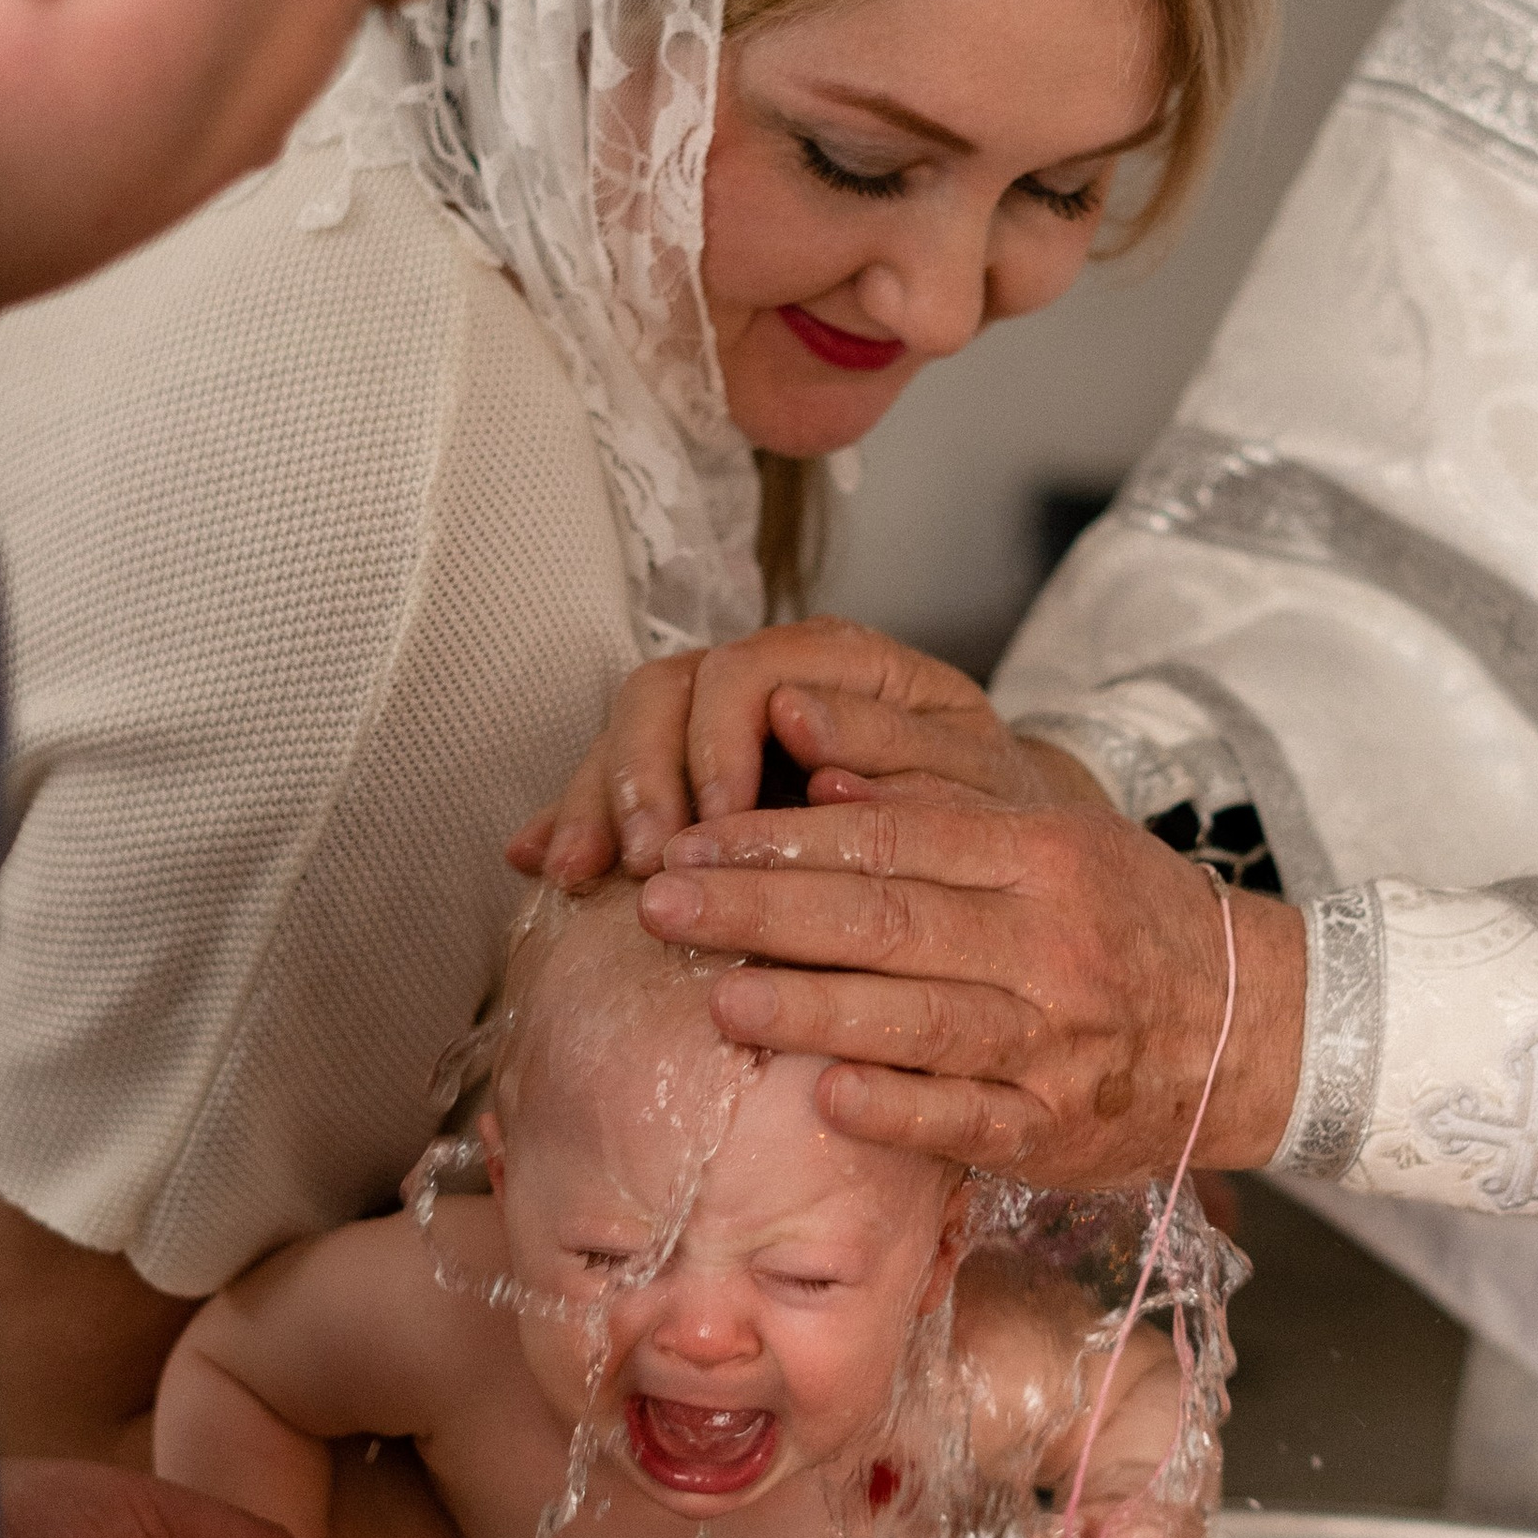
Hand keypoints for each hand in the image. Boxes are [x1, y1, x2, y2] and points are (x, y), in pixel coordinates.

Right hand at [509, 621, 1102, 884]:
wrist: (998, 857)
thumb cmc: (992, 819)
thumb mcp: (974, 785)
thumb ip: (897, 749)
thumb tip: (798, 717)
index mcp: (844, 663)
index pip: (750, 670)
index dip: (718, 742)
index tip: (714, 824)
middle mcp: (771, 677)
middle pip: (669, 690)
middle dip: (640, 774)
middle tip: (642, 862)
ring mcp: (720, 724)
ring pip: (629, 730)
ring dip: (595, 799)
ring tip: (577, 874)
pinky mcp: (688, 778)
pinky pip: (614, 783)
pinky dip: (575, 821)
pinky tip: (540, 865)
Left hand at [640, 791, 1308, 1184]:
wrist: (1255, 1026)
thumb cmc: (1122, 921)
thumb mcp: (1052, 835)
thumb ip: (939, 802)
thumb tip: (816, 768)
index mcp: (1040, 856)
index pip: (889, 838)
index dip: (779, 839)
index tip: (691, 841)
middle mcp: (1047, 941)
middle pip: (885, 918)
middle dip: (761, 910)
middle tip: (662, 904)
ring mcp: (1053, 1039)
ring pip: (917, 1016)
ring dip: (811, 1009)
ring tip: (717, 999)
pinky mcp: (1055, 1127)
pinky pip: (967, 1118)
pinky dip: (899, 1109)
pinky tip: (827, 1100)